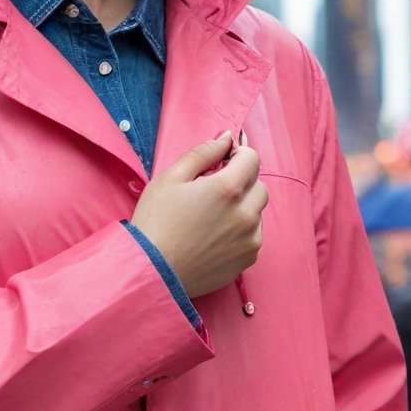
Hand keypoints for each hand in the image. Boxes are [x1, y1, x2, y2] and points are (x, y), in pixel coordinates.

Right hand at [131, 131, 267, 300]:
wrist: (152, 271)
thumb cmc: (155, 222)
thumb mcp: (171, 178)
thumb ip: (203, 153)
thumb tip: (226, 138)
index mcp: (228, 189)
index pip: (252, 158)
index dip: (236, 156)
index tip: (220, 164)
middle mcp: (246, 214)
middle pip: (258, 185)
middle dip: (241, 182)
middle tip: (212, 192)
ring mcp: (249, 240)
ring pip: (257, 212)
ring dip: (242, 208)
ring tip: (211, 218)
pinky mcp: (247, 260)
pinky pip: (253, 236)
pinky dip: (240, 232)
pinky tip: (214, 237)